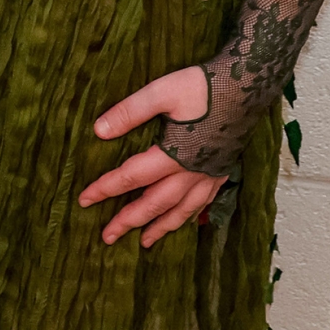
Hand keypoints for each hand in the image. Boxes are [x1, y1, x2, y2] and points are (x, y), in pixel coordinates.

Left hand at [79, 66, 226, 247]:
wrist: (245, 86)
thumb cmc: (201, 87)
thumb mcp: (160, 92)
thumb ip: (129, 112)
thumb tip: (98, 131)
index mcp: (174, 156)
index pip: (132, 178)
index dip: (106, 189)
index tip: (85, 200)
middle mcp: (192, 173)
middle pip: (156, 203)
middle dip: (130, 220)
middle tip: (108, 237)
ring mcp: (210, 175)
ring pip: (182, 211)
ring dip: (162, 227)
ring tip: (145, 242)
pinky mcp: (222, 171)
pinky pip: (204, 204)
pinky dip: (190, 216)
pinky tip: (184, 221)